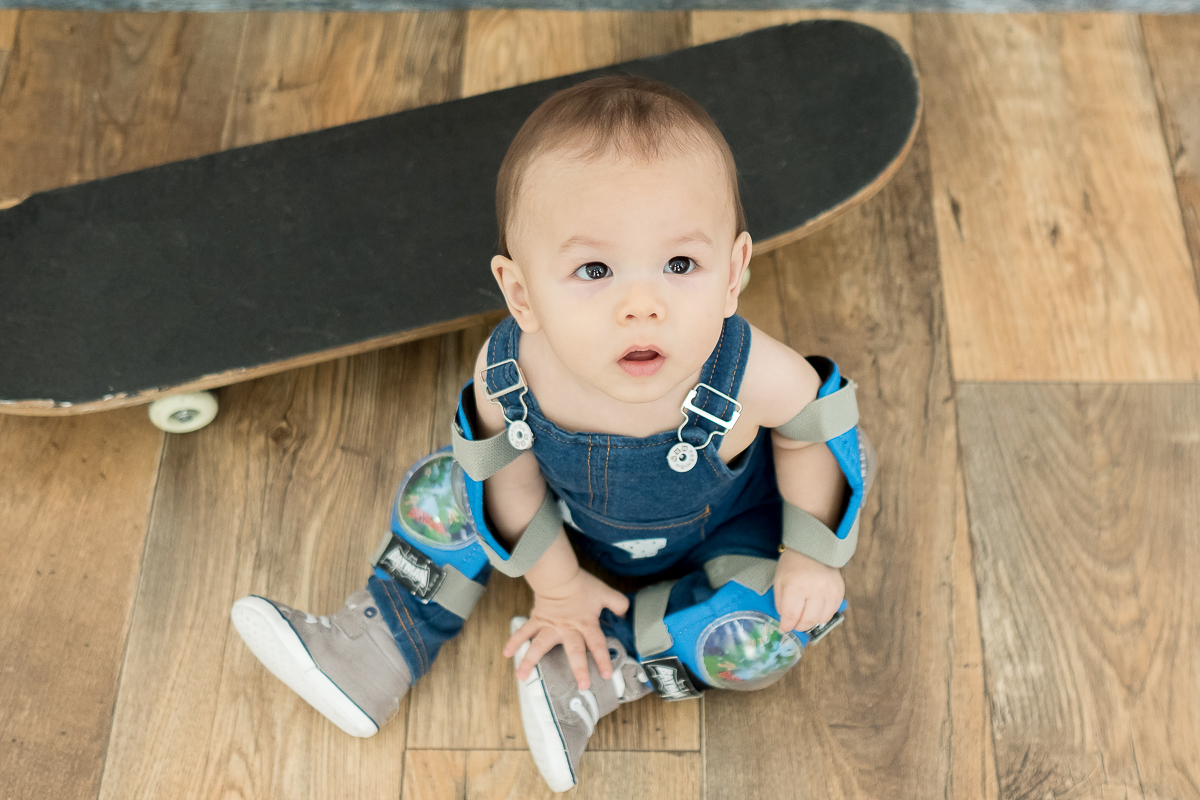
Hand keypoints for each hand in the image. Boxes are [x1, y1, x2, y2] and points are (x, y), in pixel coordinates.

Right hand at [503, 568, 629, 689]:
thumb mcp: (605, 593)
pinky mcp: (537, 620)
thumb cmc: (581, 584)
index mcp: (586, 623)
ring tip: (522, 677)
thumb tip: (625, 615)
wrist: (558, 573)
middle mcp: (567, 628)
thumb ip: (618, 604)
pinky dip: (514, 641)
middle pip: (574, 650)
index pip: (597, 643)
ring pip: (540, 645)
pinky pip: (524, 631)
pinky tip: (506, 653)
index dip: (603, 659)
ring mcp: (550, 626)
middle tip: (582, 686)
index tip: (606, 675)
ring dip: (530, 661)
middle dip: (579, 669)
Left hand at [774, 548, 844, 633]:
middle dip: (798, 626)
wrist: (814, 548)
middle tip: (794, 624)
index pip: (791, 615)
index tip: (784, 628)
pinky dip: (822, 615)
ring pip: (820, 620)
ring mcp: (829, 591)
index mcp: (796, 586)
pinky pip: (831, 613)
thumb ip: (781, 602)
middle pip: (807, 620)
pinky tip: (815, 608)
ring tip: (804, 615)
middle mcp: (815, 590)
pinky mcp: (839, 592)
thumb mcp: (779, 580)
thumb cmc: (793, 564)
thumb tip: (785, 621)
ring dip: (810, 621)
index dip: (786, 625)